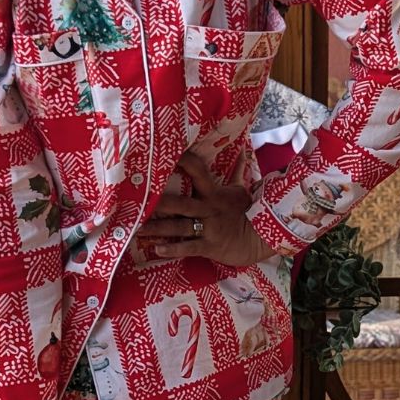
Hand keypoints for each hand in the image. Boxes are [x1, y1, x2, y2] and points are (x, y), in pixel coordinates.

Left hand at [142, 148, 274, 266]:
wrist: (261, 238)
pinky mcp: (209, 246)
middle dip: (159, 203)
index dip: (183, 161)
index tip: (167, 153)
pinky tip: (157, 249)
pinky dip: (173, 249)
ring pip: (179, 227)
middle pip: (180, 203)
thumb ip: (237, 170)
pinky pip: (188, 247)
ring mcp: (208, 228)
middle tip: (139, 200)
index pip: (197, 171)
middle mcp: (208, 209)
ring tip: (138, 228)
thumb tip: (242, 150)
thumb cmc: (247, 211)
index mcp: (214, 193)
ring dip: (158, 228)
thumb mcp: (241, 189)